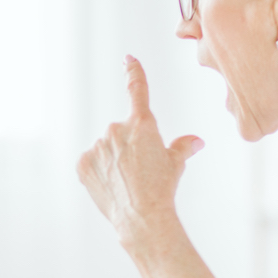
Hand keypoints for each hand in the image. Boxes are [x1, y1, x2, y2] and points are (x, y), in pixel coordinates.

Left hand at [77, 56, 203, 243]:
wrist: (141, 218)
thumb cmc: (163, 190)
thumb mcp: (176, 165)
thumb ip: (182, 147)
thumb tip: (195, 141)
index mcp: (142, 124)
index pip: (137, 90)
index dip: (134, 72)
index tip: (128, 59)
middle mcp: (116, 129)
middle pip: (122, 132)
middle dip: (129, 146)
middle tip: (140, 171)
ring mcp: (97, 146)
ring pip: (105, 148)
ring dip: (113, 159)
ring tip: (126, 182)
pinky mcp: (83, 163)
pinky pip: (91, 162)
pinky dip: (98, 171)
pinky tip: (110, 186)